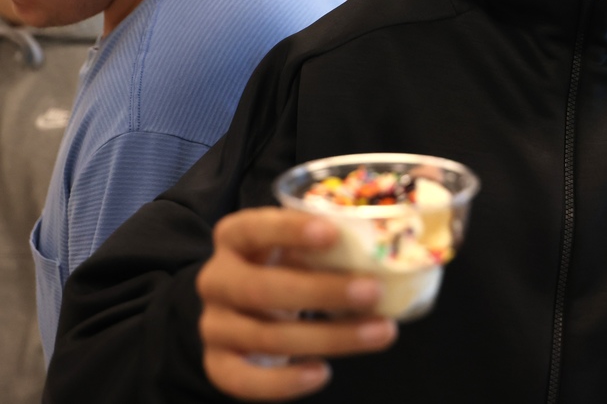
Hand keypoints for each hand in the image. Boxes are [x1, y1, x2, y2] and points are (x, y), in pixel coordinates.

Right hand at [196, 207, 397, 400]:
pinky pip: (243, 380)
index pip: (254, 228)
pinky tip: (323, 372)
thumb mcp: (298, 244)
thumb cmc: (284, 264)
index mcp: (234, 236)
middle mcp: (216, 279)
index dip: (290, 230)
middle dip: (322, 292)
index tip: (333, 232)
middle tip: (373, 291)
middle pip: (262, 289)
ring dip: (329, 337)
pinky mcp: (218, 363)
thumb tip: (389, 245)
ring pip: (267, 336)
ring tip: (380, 332)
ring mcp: (214, 324)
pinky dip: (284, 382)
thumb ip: (329, 242)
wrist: (244, 306)